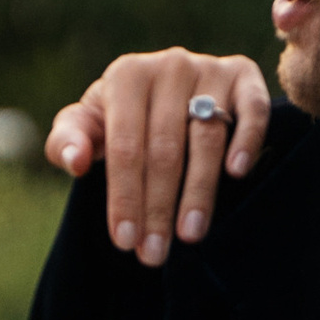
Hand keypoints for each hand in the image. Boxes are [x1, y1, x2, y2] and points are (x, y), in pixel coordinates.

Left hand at [44, 49, 271, 265]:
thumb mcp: (88, 125)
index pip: (125, 146)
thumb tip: (74, 161)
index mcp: (127, 76)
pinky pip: (252, 108)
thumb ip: (67, 141)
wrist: (167, 87)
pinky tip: (238, 173)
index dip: (125, 196)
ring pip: (206, 137)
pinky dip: (247, 139)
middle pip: (165, 148)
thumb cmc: (122, 116)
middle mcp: (169, 66)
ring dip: (198, 190)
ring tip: (190, 234)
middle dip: (158, 206)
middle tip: (155, 253)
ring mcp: (210, 69)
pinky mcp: (244, 74)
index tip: (125, 241)